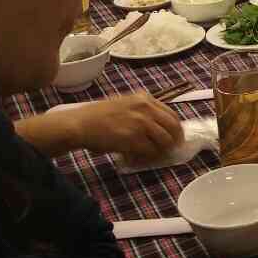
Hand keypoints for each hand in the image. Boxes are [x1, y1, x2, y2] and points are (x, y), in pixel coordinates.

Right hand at [62, 94, 182, 159]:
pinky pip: (149, 152)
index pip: (172, 115)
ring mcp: (140, 123)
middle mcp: (146, 109)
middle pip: (172, 128)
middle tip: (171, 150)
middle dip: (174, 141)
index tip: (177, 138)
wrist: (81, 123)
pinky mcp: (133, 139)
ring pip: (163, 141)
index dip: (177, 129)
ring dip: (161, 151)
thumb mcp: (126, 104)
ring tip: (154, 156)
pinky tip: (140, 159)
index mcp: (145, 99)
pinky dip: (147, 158)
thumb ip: (144, 112)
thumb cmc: (99, 116)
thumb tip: (161, 129)